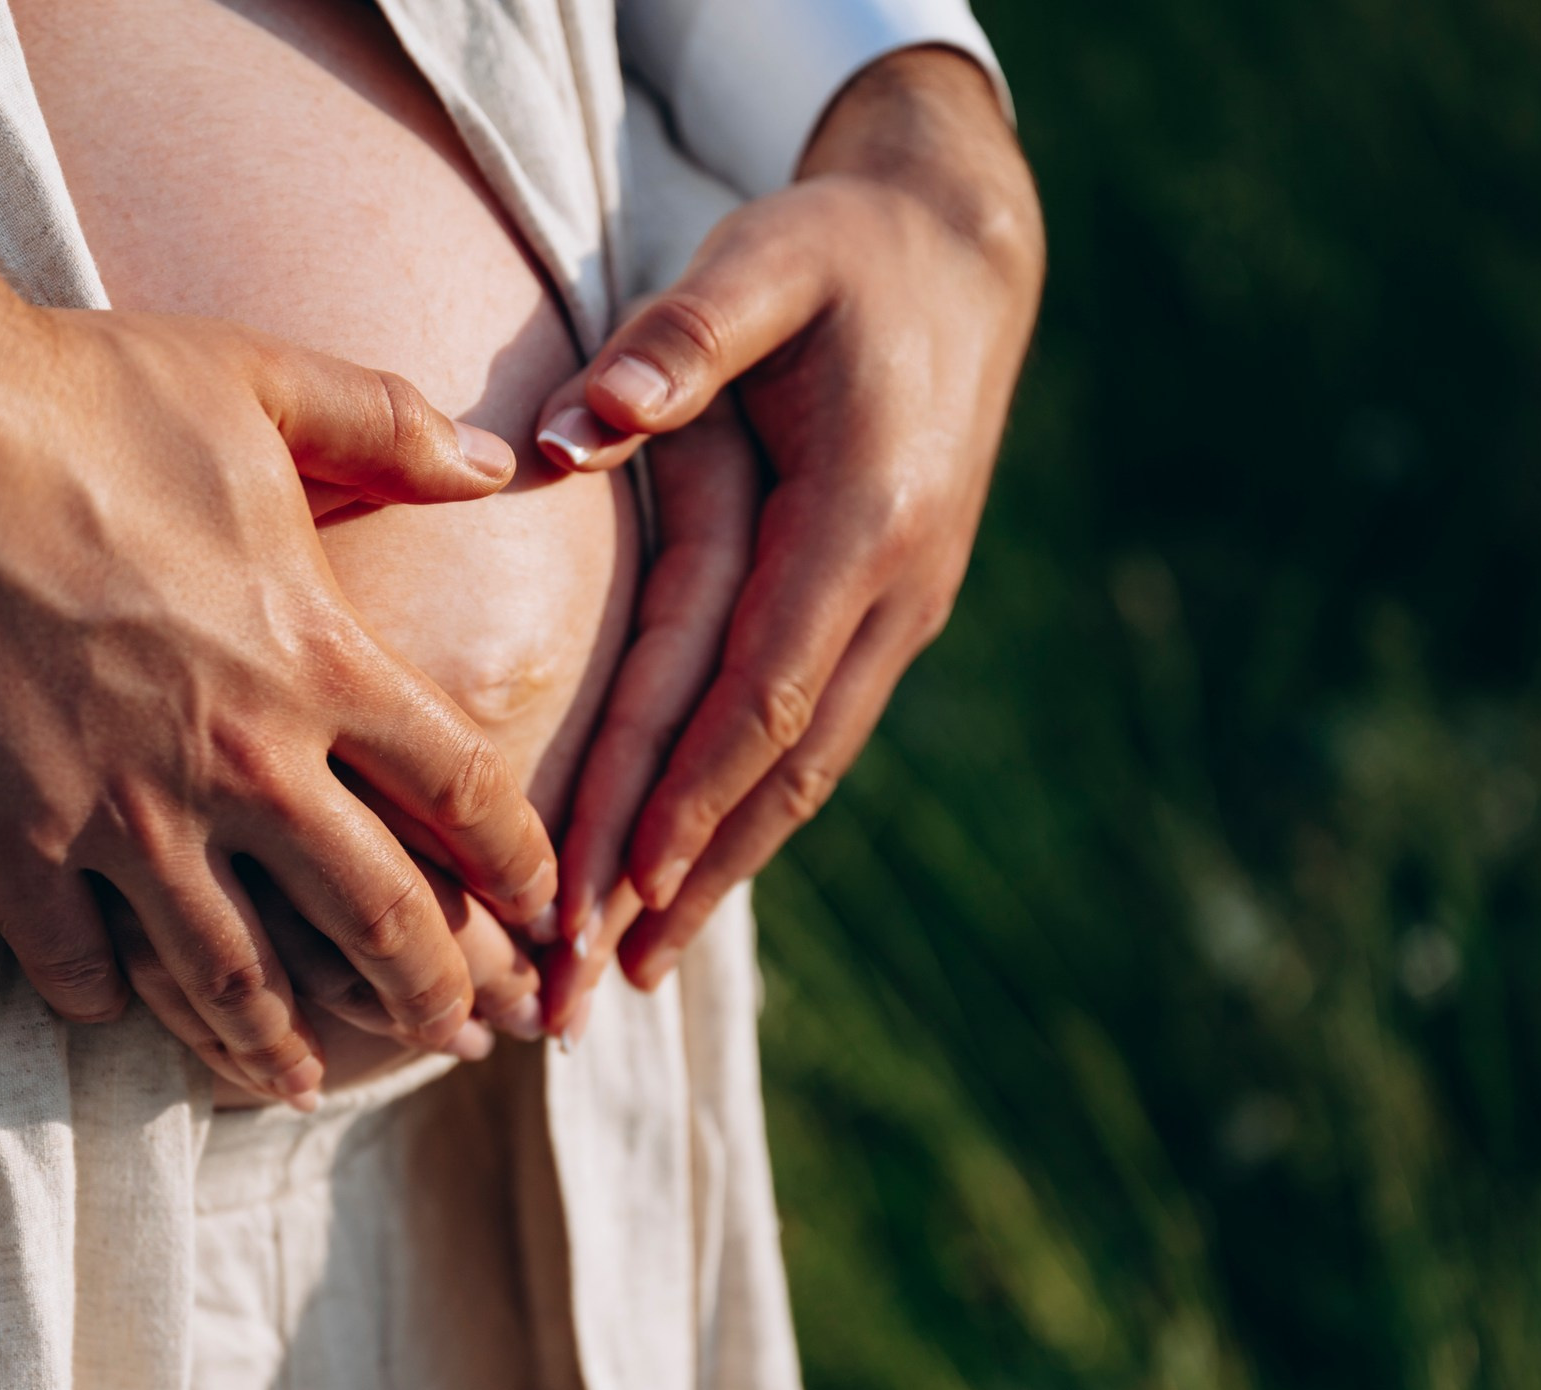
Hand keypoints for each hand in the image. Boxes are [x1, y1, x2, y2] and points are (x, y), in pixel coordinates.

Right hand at [0, 156, 559, 1108]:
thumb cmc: (73, 390)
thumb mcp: (257, 380)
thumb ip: (389, 426)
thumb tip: (503, 459)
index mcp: (315, 656)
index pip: (461, 793)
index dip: (516, 867)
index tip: (537, 913)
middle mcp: (236, 758)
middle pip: (373, 917)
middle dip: (428, 992)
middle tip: (452, 1038)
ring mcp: (119, 813)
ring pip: (228, 975)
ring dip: (274, 1042)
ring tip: (300, 1085)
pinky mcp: (4, 842)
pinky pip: (75, 964)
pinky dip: (104, 996)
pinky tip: (115, 1005)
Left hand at [535, 47, 1043, 993]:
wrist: (963, 250)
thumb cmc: (840, 251)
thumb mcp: (765, 261)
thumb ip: (680, 341)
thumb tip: (578, 430)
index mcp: (864, 521)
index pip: (763, 692)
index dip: (687, 795)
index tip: (609, 888)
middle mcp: (895, 591)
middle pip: (781, 770)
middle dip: (682, 881)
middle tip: (591, 989)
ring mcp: (899, 615)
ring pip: (804, 776)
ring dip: (716, 878)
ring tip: (630, 975)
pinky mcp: (881, 619)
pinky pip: (809, 744)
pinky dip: (747, 821)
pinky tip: (687, 882)